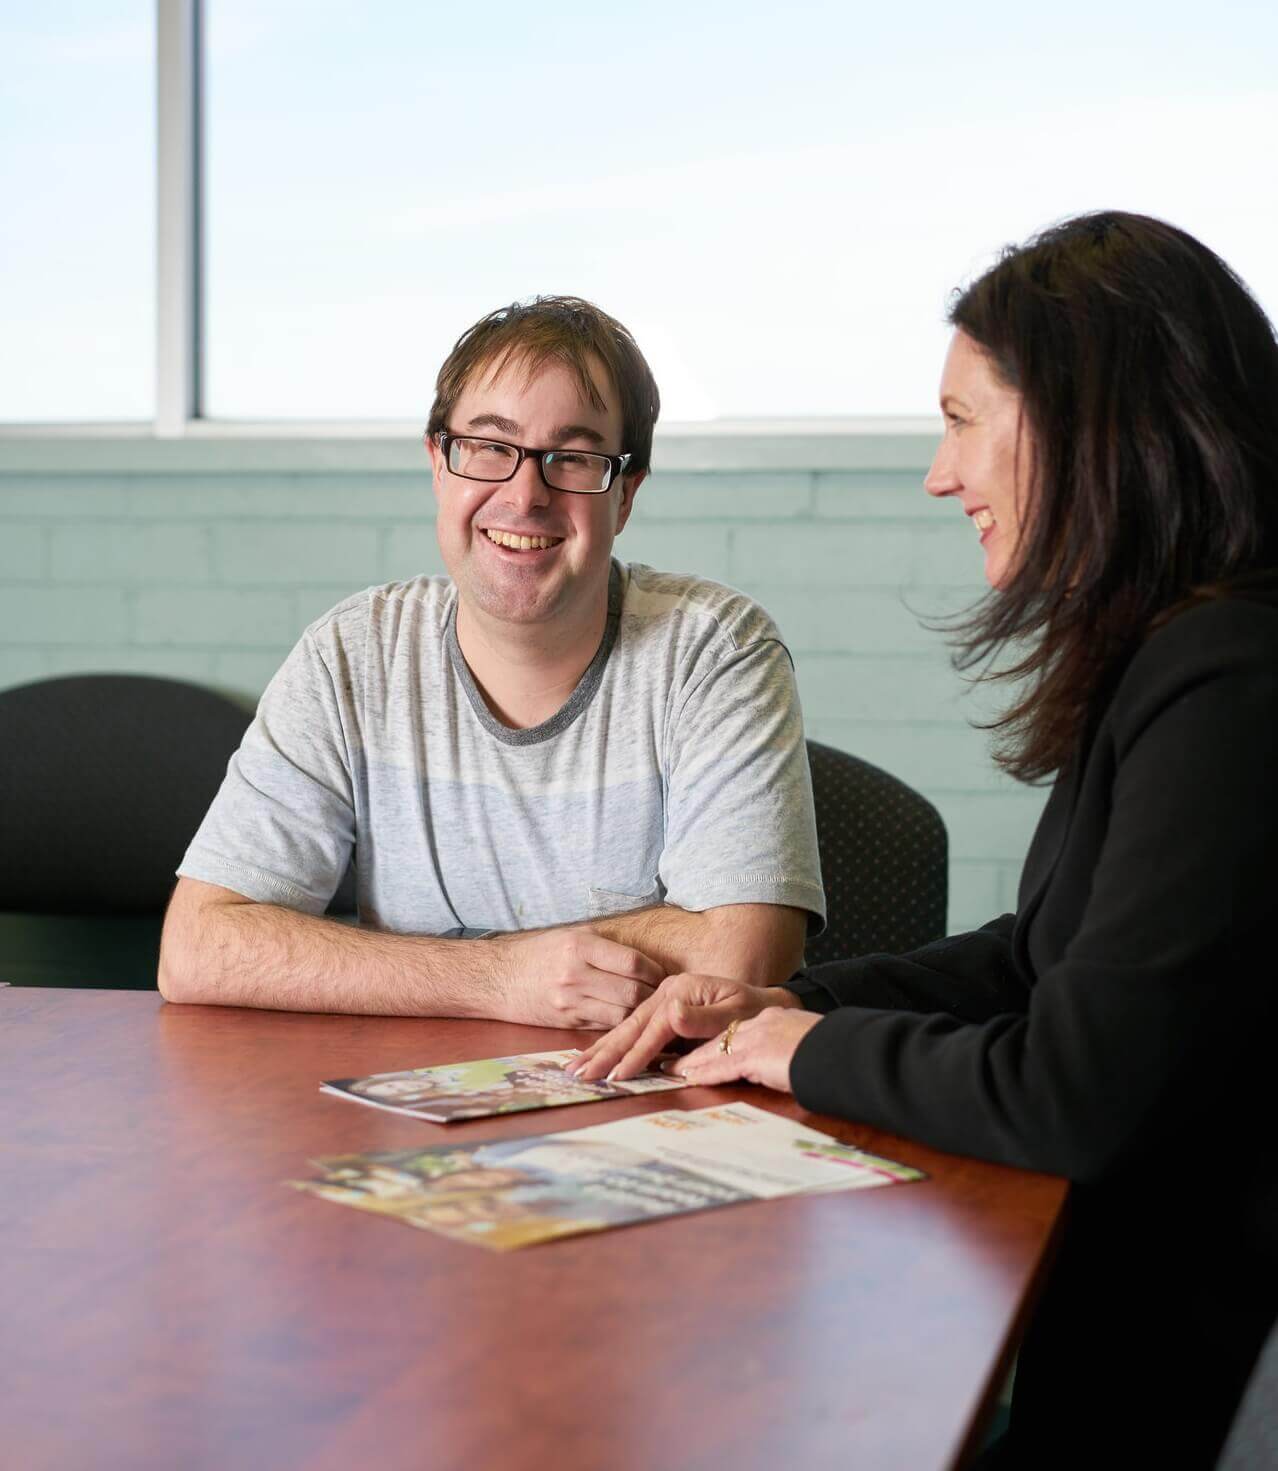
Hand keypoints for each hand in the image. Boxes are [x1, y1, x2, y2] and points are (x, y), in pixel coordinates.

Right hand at [488, 928, 663, 1029]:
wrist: (498, 979)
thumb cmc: (540, 953)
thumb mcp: (571, 935)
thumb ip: (606, 944)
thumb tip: (647, 956)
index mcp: (580, 946)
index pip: (632, 962)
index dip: (655, 970)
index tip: (663, 973)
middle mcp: (576, 974)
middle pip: (632, 992)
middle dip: (654, 995)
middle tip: (665, 994)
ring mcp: (571, 1001)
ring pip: (622, 1014)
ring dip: (641, 1013)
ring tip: (652, 1008)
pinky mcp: (568, 1021)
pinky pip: (605, 1026)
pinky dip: (622, 1025)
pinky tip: (631, 1020)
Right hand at [567, 972, 799, 1081]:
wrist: (763, 1002)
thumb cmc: (753, 1011)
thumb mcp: (735, 1013)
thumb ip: (703, 1017)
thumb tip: (672, 1014)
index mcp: (681, 990)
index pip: (653, 1028)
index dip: (635, 1053)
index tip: (617, 1076)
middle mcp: (666, 992)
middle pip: (630, 1026)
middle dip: (604, 1053)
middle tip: (578, 1074)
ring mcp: (661, 1000)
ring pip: (626, 1028)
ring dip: (601, 1049)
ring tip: (575, 1068)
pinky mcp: (660, 1010)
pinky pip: (632, 1029)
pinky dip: (612, 1044)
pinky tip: (596, 1056)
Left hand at [670, 1006, 822, 1093]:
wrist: (848, 1049)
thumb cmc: (834, 1050)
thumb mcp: (806, 1043)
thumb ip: (788, 1048)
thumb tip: (782, 1061)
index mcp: (772, 1020)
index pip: (733, 1030)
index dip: (710, 1042)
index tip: (693, 1050)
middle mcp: (761, 1024)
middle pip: (717, 1037)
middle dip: (691, 1049)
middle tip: (667, 1058)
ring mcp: (758, 1038)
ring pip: (714, 1049)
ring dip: (689, 1063)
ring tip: (667, 1071)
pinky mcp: (759, 1055)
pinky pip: (725, 1065)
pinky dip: (704, 1073)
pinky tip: (689, 1079)